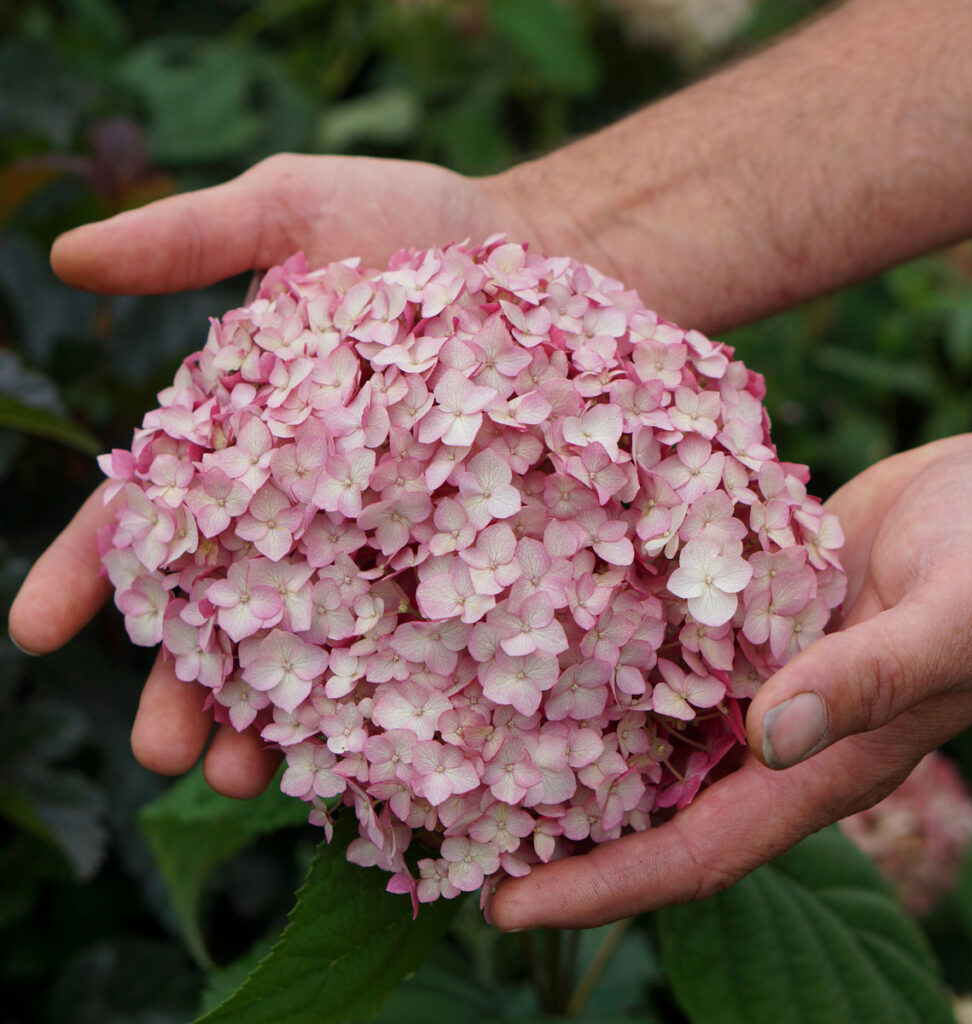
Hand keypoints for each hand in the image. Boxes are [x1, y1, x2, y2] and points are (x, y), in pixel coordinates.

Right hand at [7, 154, 541, 796]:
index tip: (32, 631)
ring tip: (243, 782)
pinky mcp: (456, 550)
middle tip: (162, 751)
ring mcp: (378, 538)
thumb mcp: (292, 206)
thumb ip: (188, 239)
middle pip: (224, 610)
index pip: (146, 519)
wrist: (547, 254)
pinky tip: (358, 744)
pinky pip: (410, 631)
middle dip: (183, 684)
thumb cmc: (412, 228)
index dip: (86, 574)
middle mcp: (299, 507)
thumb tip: (64, 257)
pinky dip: (377, 689)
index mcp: (237, 439)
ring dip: (271, 718)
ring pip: (310, 645)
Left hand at [489, 432, 971, 928]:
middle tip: (459, 821)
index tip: (507, 905)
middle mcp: (775, 728)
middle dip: (563, 825)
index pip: (696, 852)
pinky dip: (614, 642)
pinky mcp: (747, 604)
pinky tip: (549, 617)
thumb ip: (870, 679)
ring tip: (474, 724)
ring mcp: (756, 664)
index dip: (604, 888)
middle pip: (653, 798)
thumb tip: (770, 734)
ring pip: (652, 718)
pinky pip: (670, 637)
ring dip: (573, 730)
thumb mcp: (952, 619)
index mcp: (823, 764)